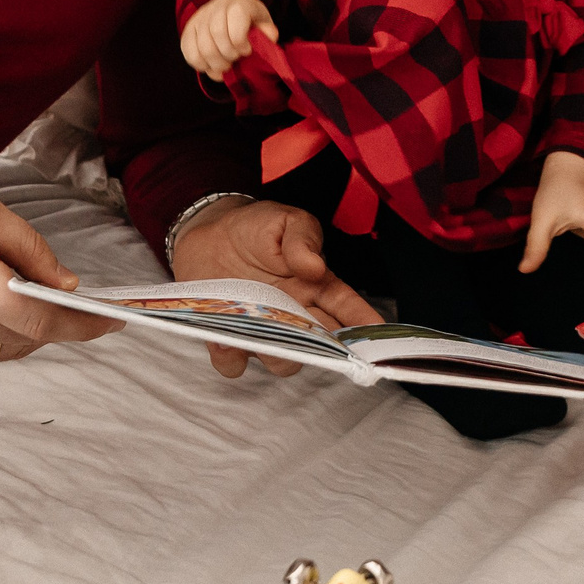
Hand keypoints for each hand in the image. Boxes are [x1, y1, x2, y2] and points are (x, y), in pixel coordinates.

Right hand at [0, 147, 121, 367]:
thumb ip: (31, 249)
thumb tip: (68, 285)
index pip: (43, 320)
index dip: (84, 324)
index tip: (115, 321)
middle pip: (30, 336)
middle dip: (55, 316)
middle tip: (62, 287)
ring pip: (7, 347)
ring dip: (23, 323)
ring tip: (11, 283)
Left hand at [171, 197, 381, 377]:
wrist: (209, 231)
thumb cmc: (256, 227)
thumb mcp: (286, 221)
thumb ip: (303, 238)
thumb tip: (314, 266)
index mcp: (315, 287)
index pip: (347, 309)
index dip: (364, 325)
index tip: (375, 340)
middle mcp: (294, 315)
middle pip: (319, 346)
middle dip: (322, 350)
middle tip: (312, 339)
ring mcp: (263, 330)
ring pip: (283, 362)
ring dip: (276, 355)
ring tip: (261, 333)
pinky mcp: (228, 337)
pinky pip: (234, 363)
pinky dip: (230, 357)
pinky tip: (223, 339)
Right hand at [179, 0, 277, 81]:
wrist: (227, 12)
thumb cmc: (248, 21)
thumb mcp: (262, 22)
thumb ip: (267, 31)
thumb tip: (271, 36)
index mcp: (237, 4)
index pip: (235, 21)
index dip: (241, 41)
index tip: (247, 50)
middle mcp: (215, 8)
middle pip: (217, 34)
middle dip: (229, 54)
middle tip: (236, 59)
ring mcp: (199, 20)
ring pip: (202, 47)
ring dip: (216, 63)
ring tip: (226, 65)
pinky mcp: (187, 32)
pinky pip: (190, 53)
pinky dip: (202, 65)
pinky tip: (212, 66)